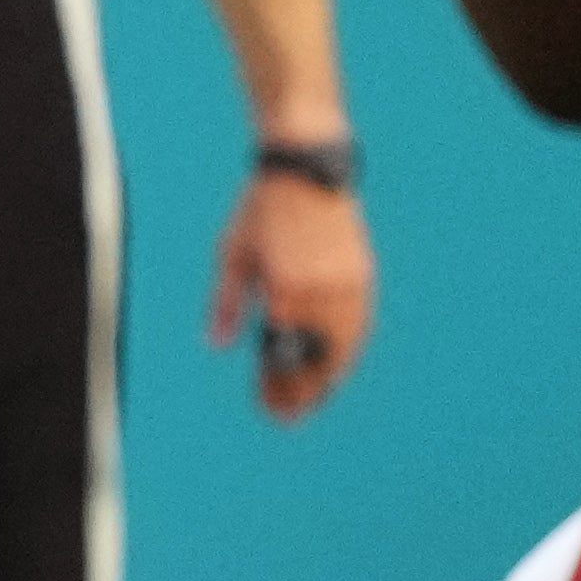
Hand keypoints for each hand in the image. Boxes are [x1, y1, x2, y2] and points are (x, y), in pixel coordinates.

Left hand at [213, 159, 373, 420]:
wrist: (304, 165)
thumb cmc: (260, 209)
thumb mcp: (233, 256)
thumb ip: (227, 304)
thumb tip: (218, 345)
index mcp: (285, 289)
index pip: (284, 356)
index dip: (278, 388)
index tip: (269, 409)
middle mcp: (320, 290)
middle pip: (318, 360)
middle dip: (303, 391)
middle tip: (287, 414)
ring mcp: (346, 283)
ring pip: (344, 348)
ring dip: (329, 376)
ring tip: (311, 396)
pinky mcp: (362, 274)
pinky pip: (358, 325)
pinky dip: (347, 349)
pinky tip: (335, 363)